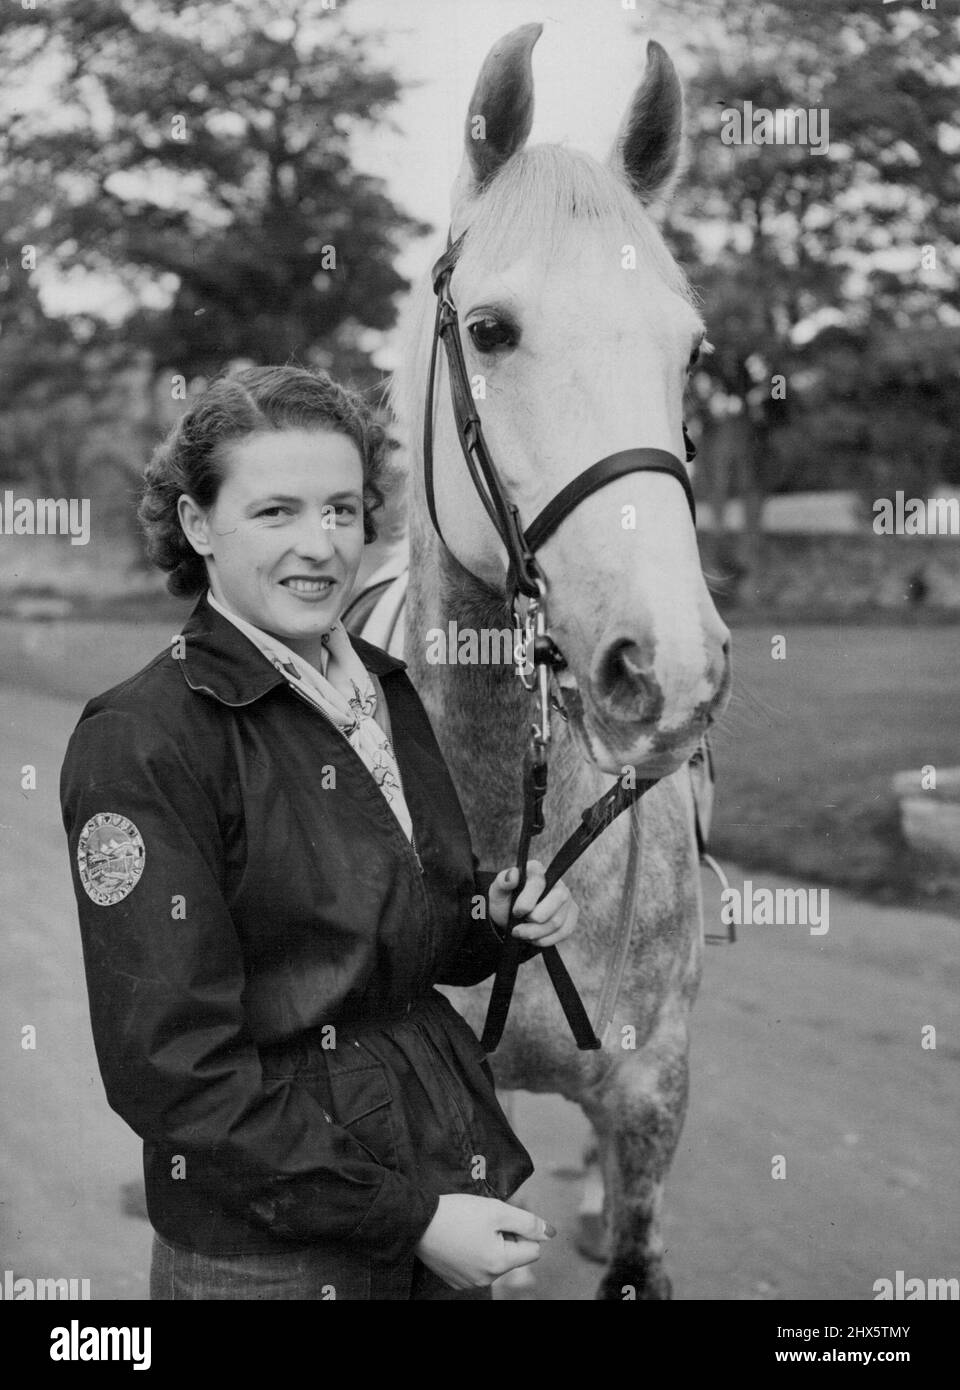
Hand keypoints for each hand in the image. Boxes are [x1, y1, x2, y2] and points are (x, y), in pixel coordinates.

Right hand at [415, 1193, 555, 1289]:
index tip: (502, 1218)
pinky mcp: (455, 1280)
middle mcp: (486, 1279)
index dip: (522, 1230)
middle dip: (506, 1236)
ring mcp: (470, 1282)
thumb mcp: (497, 1210)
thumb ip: (527, 1222)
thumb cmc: (458, 1212)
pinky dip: (474, 1251)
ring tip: (469, 1228)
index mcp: (499, 1263)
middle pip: (513, 1256)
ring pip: (495, 1260)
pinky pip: (477, 1266)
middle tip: (484, 1220)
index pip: (532, 1249)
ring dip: (490, 1243)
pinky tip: (459, 1238)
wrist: (416, 1220)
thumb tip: (550, 1234)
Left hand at [487, 858, 578, 946]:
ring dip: (536, 933)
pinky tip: (533, 938)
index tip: (516, 913)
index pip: (538, 883)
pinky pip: (564, 931)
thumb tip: (512, 875)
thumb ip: (502, 881)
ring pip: (558, 921)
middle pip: (557, 900)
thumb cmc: (505, 902)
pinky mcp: (571, 915)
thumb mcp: (497, 892)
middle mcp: (556, 882)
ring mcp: (566, 899)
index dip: (526, 901)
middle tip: (517, 930)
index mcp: (536, 870)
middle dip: (534, 921)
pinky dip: (546, 940)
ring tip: (522, 933)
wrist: (511, 919)